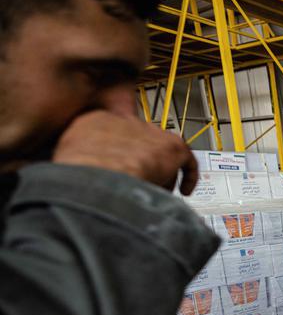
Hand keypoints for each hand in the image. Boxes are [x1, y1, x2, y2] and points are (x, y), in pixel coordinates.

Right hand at [52, 110, 198, 193]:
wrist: (96, 177)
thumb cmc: (77, 176)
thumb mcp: (63, 163)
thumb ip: (76, 163)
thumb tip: (77, 177)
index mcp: (93, 121)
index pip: (113, 136)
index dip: (120, 157)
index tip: (120, 172)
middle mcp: (124, 122)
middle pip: (140, 145)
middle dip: (141, 167)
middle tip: (140, 186)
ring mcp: (148, 131)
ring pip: (161, 155)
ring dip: (161, 175)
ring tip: (154, 193)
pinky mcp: (170, 146)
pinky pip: (187, 161)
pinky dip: (188, 176)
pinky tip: (185, 191)